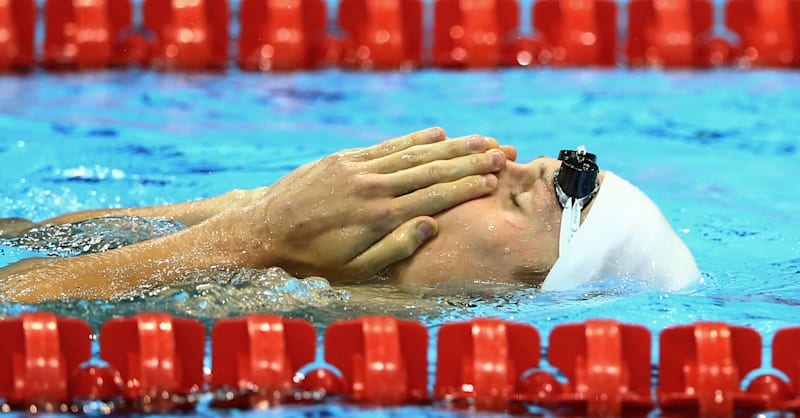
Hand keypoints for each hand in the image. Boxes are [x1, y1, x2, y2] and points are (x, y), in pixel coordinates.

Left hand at [229, 127, 511, 281]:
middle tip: (501, 151)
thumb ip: (395, 248)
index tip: (494, 178)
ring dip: (450, 146)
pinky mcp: (343, 159)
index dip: (468, 185)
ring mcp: (358, 168)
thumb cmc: (311, 260)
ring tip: (480, 140)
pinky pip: (386, 146)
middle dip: (470, 160)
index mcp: (381, 216)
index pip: (435, 195)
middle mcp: (374, 186)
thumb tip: (432, 225)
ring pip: (413, 154)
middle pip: (432, 169)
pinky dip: (413, 139)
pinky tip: (436, 134)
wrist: (264, 231)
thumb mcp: (353, 270)